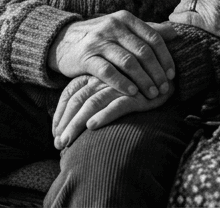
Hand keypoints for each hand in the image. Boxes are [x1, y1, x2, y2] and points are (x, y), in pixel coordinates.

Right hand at [47, 11, 175, 99]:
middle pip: (143, 51)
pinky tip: (132, 93)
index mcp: (125, 18)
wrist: (62, 41)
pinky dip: (122, 83)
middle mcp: (113, 26)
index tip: (172, 75)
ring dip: (143, 80)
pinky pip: (107, 71)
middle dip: (157, 72)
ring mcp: (99, 41)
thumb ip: (147, 30)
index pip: (153, 38)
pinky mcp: (86, 57)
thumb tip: (175, 32)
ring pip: (128, 62)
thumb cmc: (100, 37)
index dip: (165, 58)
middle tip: (165, 89)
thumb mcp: (122, 28)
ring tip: (152, 95)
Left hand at [51, 75, 171, 149]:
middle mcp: (102, 79)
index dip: (60, 114)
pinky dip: (104, 115)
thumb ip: (92, 98)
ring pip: (91, 104)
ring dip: (77, 124)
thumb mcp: (109, 89)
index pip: (69, 93)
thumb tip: (75, 124)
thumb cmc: (133, 86)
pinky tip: (92, 127)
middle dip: (65, 124)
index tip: (55, 133)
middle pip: (77, 101)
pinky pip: (117, 105)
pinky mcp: (135, 95)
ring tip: (67, 142)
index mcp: (94, 75)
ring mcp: (118, 86)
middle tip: (58, 144)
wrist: (164, 74)